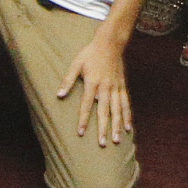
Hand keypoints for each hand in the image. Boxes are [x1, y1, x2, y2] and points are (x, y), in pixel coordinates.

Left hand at [56, 32, 131, 148]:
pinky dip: (127, 116)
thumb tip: (58, 95)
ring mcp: (116, 87)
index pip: (86, 104)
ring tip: (117, 140)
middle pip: (104, 111)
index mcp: (92, 82)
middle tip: (103, 143)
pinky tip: (129, 128)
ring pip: (117, 110)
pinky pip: (126, 104)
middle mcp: (105, 87)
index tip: (81, 132)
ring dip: (117, 126)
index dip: (83, 119)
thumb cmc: (90, 53)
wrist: (110, 43)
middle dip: (103, 128)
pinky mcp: (122, 86)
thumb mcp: (76, 64)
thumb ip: (68, 80)